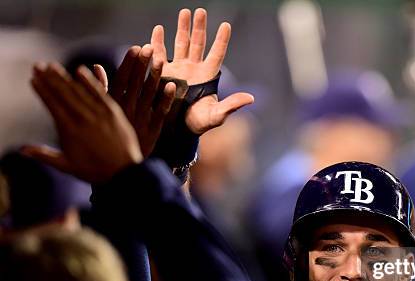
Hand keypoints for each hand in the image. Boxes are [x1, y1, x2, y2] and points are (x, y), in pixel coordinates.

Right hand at [24, 63, 142, 182]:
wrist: (124, 173)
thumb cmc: (94, 171)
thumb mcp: (67, 165)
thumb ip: (44, 155)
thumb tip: (22, 150)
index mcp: (70, 131)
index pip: (52, 105)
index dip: (42, 90)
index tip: (33, 79)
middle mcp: (83, 120)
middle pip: (63, 94)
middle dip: (49, 78)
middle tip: (38, 66)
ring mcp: (100, 115)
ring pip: (79, 91)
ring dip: (65, 77)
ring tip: (53, 66)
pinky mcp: (114, 113)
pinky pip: (100, 93)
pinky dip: (90, 81)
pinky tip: (80, 71)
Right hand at [97, 45, 175, 156]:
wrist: (117, 169)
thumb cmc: (103, 139)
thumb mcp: (98, 113)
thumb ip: (99, 89)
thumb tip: (94, 67)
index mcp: (111, 106)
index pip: (119, 80)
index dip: (128, 63)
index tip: (134, 48)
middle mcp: (126, 110)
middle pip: (136, 83)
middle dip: (143, 65)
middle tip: (150, 47)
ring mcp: (140, 120)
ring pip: (149, 95)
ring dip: (155, 76)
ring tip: (161, 60)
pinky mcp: (152, 131)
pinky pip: (161, 113)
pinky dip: (166, 100)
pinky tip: (172, 86)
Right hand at [151, 8, 253, 134]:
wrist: (177, 129)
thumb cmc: (199, 123)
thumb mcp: (216, 116)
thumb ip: (231, 105)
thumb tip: (250, 98)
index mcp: (208, 76)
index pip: (216, 54)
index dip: (221, 40)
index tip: (226, 25)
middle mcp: (194, 68)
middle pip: (198, 43)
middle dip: (199, 27)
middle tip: (201, 11)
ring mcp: (179, 69)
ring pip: (181, 43)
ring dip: (182, 28)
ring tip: (184, 12)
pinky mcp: (164, 73)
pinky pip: (161, 54)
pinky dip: (158, 42)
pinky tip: (158, 29)